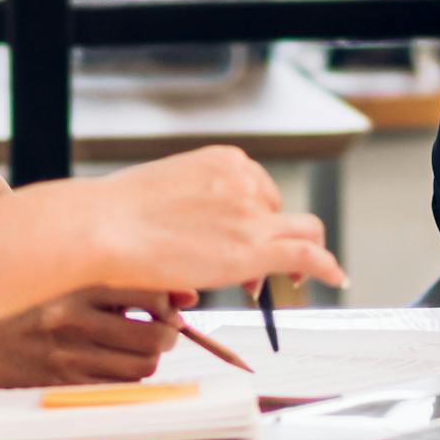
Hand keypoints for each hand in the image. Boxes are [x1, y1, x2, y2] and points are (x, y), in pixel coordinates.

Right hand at [0, 144, 345, 314]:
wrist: (103, 226)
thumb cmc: (115, 214)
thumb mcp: (162, 194)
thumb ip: (191, 209)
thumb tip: (195, 242)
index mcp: (223, 161)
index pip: (258, 190)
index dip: (253, 220)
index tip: (239, 240)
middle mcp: (245, 179)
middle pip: (278, 211)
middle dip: (269, 238)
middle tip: (250, 270)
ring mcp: (252, 212)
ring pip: (303, 231)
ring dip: (298, 255)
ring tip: (293, 277)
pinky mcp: (254, 247)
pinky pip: (308, 254)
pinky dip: (326, 266)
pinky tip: (336, 277)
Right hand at [0, 287, 196, 389]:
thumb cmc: (18, 291)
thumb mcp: (59, 268)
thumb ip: (110, 271)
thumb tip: (181, 293)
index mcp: (73, 280)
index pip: (148, 292)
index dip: (171, 301)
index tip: (172, 303)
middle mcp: (73, 318)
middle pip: (153, 335)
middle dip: (167, 334)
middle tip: (161, 329)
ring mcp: (64, 354)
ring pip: (140, 365)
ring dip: (148, 358)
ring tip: (135, 346)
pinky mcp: (56, 381)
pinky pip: (113, 386)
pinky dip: (125, 376)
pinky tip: (112, 362)